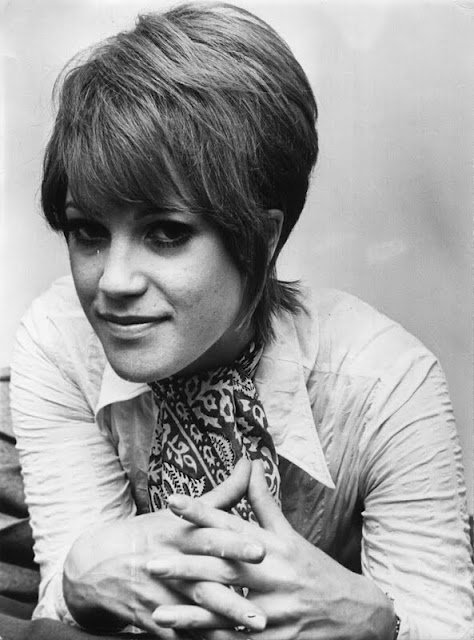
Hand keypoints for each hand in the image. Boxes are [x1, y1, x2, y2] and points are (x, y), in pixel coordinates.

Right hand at [63, 458, 266, 637]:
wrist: (94, 565)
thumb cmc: (147, 534)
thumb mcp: (178, 513)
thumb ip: (221, 495)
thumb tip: (250, 464)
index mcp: (175, 534)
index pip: (207, 537)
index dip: (233, 543)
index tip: (262, 550)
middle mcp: (166, 564)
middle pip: (203, 582)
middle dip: (233, 598)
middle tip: (265, 611)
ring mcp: (156, 594)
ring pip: (193, 613)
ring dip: (221, 626)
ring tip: (251, 634)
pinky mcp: (147, 618)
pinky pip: (176, 634)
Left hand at [150, 461, 396, 639]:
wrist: (355, 612)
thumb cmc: (314, 568)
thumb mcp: (290, 533)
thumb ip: (263, 501)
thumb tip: (249, 462)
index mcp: (273, 545)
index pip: (232, 523)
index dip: (201, 512)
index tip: (172, 502)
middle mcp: (273, 574)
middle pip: (223, 568)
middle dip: (185, 566)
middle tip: (150, 563)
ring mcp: (276, 611)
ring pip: (228, 611)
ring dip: (191, 615)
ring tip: (157, 614)